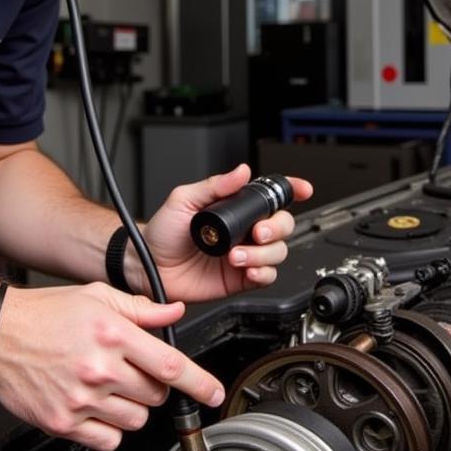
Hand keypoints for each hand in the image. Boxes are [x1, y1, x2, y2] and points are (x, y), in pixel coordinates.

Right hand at [0, 282, 223, 450]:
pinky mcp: (63, 423)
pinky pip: (107, 440)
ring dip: (132, 408)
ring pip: (136, 421)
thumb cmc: (44, 314)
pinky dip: (109, 430)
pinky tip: (96, 408)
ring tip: (110, 388)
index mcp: (114, 335)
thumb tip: (174, 313)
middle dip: (154, 386)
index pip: (171, 365)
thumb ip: (141, 308)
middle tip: (133, 371)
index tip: (215, 393)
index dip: (200, 383)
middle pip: (156, 395)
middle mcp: (101, 369)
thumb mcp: (97, 297)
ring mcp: (81, 400)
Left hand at [140, 164, 312, 303]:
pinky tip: (245, 270)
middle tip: (256, 234)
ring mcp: (245, 254)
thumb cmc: (162, 232)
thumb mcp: (184, 200)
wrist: (148, 266)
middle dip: (276, 229)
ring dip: (262, 255)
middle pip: (283, 225)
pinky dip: (262, 273)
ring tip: (236, 257)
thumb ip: (215, 185)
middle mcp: (244, 231)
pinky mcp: (240, 279)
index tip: (303, 189)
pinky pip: (266, 277)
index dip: (291, 190)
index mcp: (234, 208)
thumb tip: (241, 171)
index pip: (269, 197)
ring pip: (278, 252)